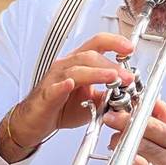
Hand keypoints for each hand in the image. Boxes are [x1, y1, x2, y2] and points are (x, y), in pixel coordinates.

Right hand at [0, 33, 135, 163]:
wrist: (36, 122)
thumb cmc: (60, 108)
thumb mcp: (93, 101)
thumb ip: (109, 95)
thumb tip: (130, 94)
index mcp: (78, 64)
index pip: (97, 44)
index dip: (114, 42)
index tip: (129, 48)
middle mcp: (66, 67)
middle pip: (89, 56)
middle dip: (111, 65)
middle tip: (127, 77)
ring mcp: (54, 80)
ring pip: (76, 70)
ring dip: (96, 73)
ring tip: (112, 78)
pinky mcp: (46, 96)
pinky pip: (54, 88)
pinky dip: (62, 86)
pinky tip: (70, 85)